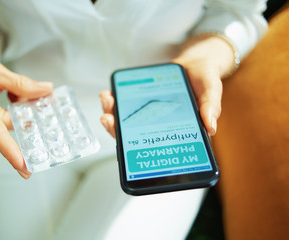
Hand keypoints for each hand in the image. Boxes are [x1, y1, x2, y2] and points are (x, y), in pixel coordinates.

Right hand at [0, 41, 52, 178]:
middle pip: (12, 128)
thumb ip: (21, 83)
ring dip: (22, 108)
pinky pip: (11, 120)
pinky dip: (18, 107)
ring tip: (20, 92)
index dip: (12, 153)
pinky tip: (14, 94)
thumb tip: (46, 89)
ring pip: (14, 122)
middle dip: (30, 118)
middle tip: (44, 104)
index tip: (26, 167)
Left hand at [100, 35, 235, 136]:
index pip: (155, 144)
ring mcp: (148, 113)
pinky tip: (109, 93)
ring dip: (112, 113)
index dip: (138, 147)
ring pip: (126, 120)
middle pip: (134, 134)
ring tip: (106, 100)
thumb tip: (211, 128)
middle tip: (107, 119)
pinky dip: (116, 101)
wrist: (196, 63)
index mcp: (175, 129)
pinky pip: (126, 104)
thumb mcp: (211, 89)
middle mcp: (158, 124)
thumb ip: (210, 106)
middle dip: (117, 128)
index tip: (124, 143)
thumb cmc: (204, 79)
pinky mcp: (142, 100)